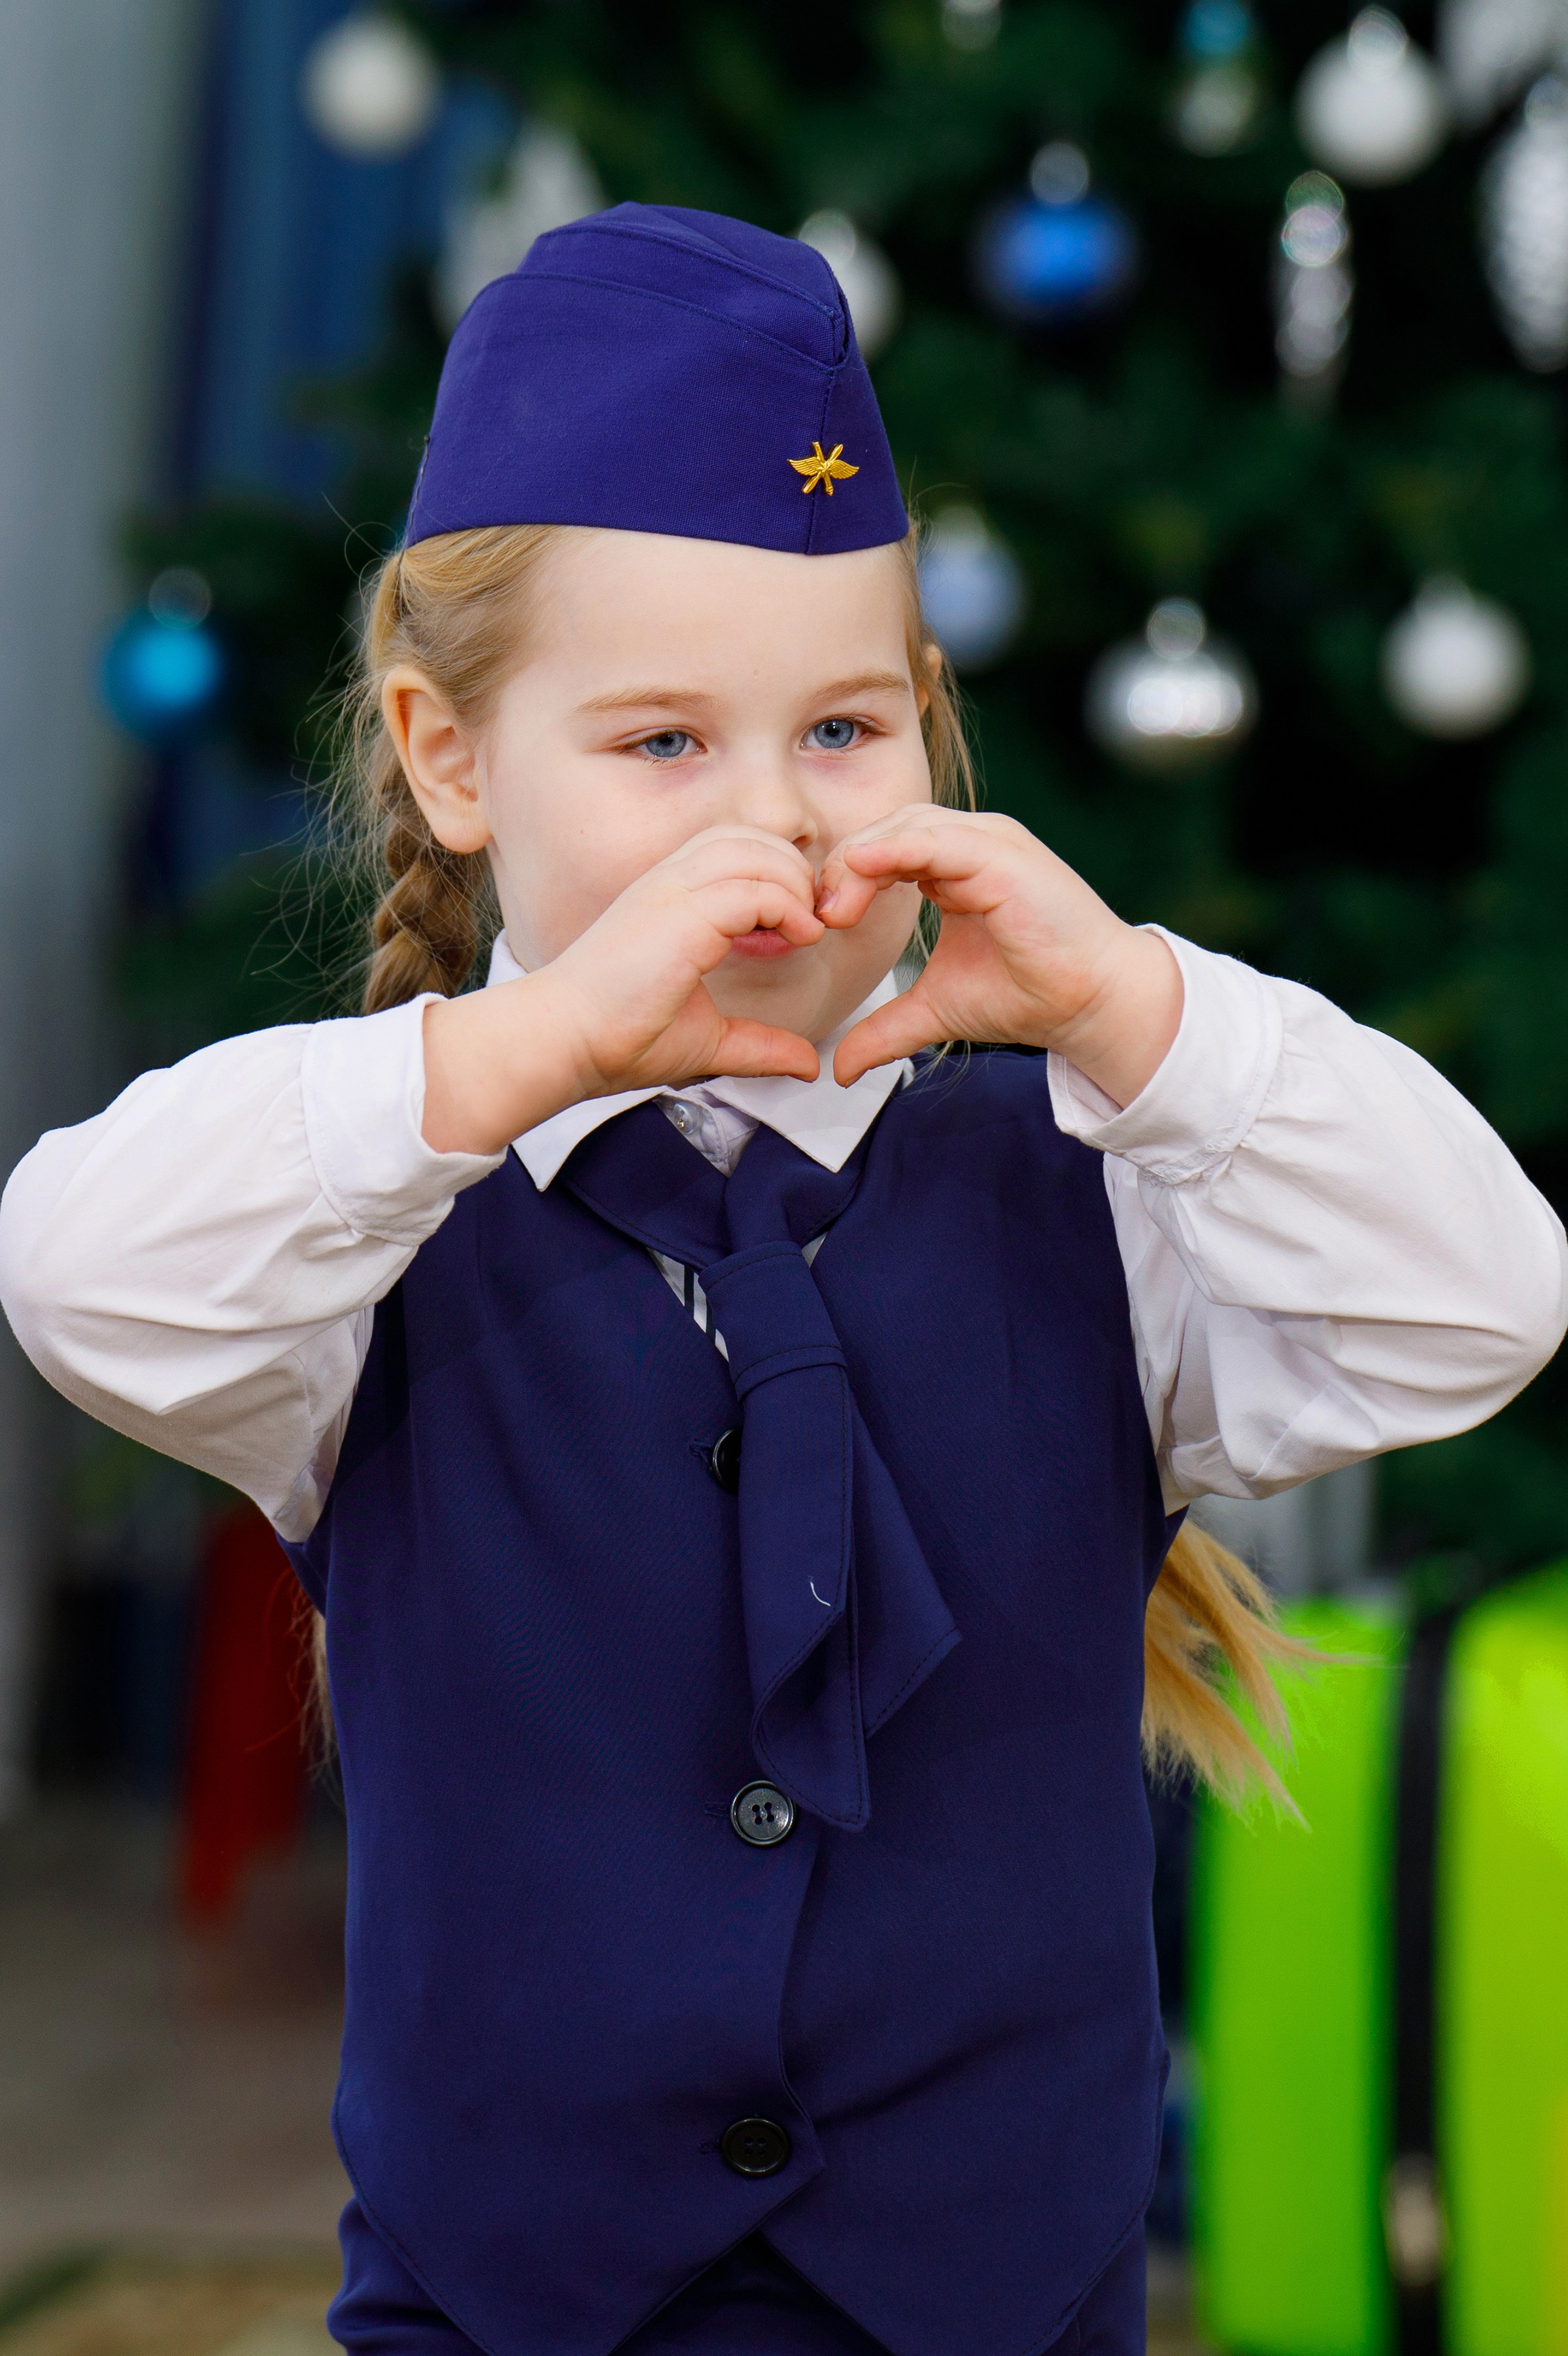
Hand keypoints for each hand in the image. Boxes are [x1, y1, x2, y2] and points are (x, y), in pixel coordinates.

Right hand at [422, 828, 822, 1153]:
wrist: (564, 1043)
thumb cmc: (619, 1039)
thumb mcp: (708, 1041)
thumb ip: (759, 1045)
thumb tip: (808, 1066)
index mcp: (668, 896)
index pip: (735, 848)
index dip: (777, 877)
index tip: (796, 929)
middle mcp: (669, 881)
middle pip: (750, 837)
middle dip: (793, 872)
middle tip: (811, 923)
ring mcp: (672, 892)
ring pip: (755, 852)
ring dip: (794, 885)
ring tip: (806, 930)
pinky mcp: (681, 915)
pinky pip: (752, 888)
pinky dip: (786, 907)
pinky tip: (798, 938)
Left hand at [816, 807, 1182, 1106]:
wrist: (1090, 1003)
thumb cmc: (1026, 994)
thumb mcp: (936, 1010)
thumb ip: (886, 1029)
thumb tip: (838, 1070)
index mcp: (955, 864)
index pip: (882, 848)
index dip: (845, 879)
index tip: (818, 925)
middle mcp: (972, 843)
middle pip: (886, 828)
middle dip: (844, 868)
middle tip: (819, 918)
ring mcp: (990, 843)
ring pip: (906, 825)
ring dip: (861, 861)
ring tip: (835, 909)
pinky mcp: (1003, 856)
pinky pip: (936, 838)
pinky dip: (894, 850)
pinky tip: (862, 872)